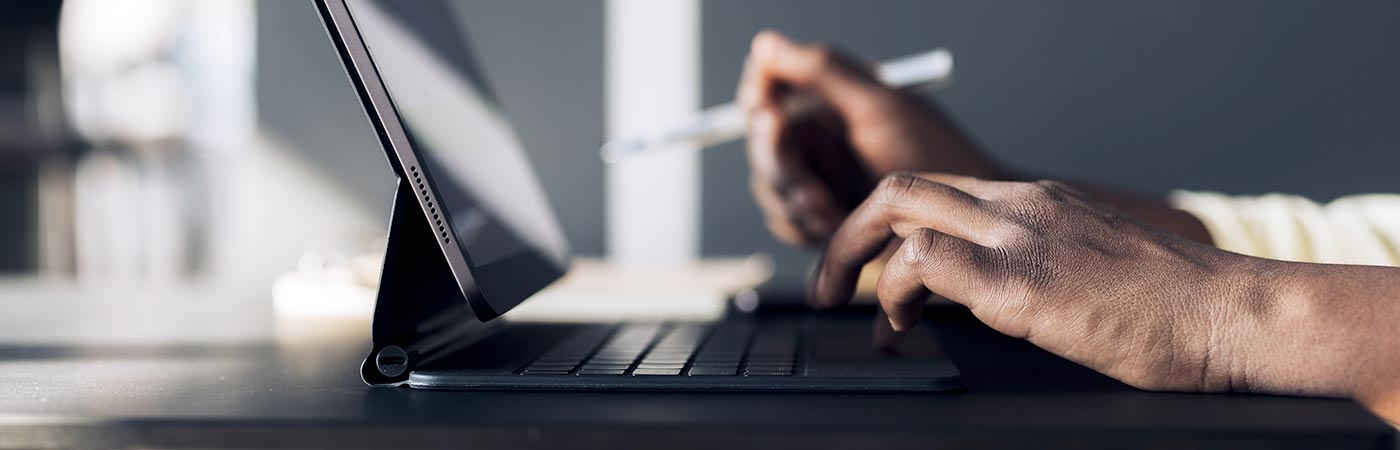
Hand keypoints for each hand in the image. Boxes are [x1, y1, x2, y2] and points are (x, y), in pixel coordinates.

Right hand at [738, 31, 1003, 245]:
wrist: (964, 225)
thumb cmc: (938, 158)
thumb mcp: (880, 107)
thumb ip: (822, 71)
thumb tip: (766, 45)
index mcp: (831, 100)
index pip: (768, 89)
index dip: (759, 102)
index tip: (770, 117)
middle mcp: (821, 137)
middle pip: (763, 143)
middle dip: (780, 165)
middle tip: (807, 181)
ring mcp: (819, 178)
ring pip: (770, 187)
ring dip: (794, 202)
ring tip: (830, 208)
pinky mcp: (822, 218)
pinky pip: (786, 223)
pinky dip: (803, 227)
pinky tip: (834, 227)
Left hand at [810, 172, 1270, 391]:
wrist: (1232, 315)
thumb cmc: (1175, 308)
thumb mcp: (1090, 267)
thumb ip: (1035, 266)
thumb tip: (985, 298)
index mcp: (1036, 201)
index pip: (935, 190)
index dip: (886, 226)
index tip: (866, 269)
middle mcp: (1020, 205)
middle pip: (900, 188)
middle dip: (847, 234)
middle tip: (826, 287)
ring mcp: (1018, 237)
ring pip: (899, 210)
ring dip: (855, 261)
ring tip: (854, 313)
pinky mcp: (1021, 282)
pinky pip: (924, 262)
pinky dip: (892, 291)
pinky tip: (899, 328)